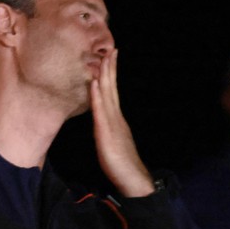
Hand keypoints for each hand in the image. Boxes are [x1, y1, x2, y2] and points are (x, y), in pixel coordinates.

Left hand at [90, 49, 154, 196]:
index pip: (112, 93)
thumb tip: (102, 123)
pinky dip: (98, 95)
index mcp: (116, 120)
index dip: (111, 76)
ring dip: (105, 75)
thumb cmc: (122, 165)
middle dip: (110, 68)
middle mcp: (116, 117)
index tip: (110, 58)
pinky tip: (95, 83)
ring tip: (103, 58)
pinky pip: (101, 110)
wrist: (133, 180)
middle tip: (111, 48)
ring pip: (108, 95)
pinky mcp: (107, 133)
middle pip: (112, 88)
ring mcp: (113, 124)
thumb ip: (108, 131)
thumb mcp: (111, 144)